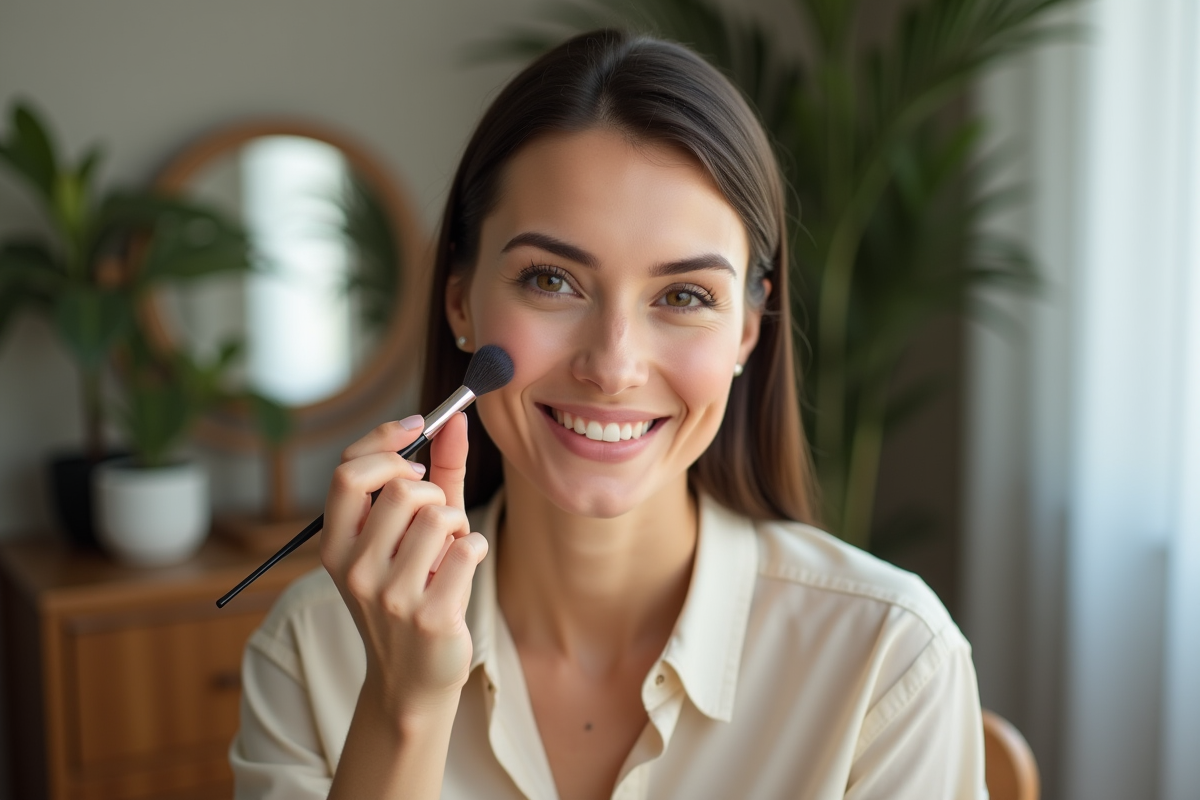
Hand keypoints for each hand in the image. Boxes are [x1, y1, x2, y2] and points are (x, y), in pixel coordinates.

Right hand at [320, 412, 486, 724]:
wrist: (412, 680)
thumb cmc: (415, 592)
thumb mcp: (411, 532)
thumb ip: (437, 472)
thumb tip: (456, 418)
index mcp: (335, 545)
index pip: (348, 473)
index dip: (386, 443)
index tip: (418, 431)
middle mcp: (354, 570)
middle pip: (400, 488)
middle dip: (432, 491)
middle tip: (437, 515)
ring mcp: (390, 596)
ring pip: (439, 515)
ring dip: (458, 524)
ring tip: (450, 549)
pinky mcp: (430, 617)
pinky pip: (468, 548)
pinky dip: (477, 547)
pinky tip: (464, 567)